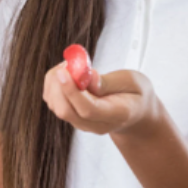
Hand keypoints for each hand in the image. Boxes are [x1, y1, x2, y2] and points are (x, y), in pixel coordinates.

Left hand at [42, 65, 161, 135]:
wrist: (134, 112)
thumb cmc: (134, 94)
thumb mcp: (132, 82)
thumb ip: (109, 81)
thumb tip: (89, 77)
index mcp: (116, 116)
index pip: (88, 110)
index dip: (72, 90)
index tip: (63, 71)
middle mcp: (95, 124)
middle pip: (66, 110)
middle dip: (59, 83)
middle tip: (68, 62)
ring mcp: (81, 123)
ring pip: (55, 105)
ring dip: (55, 81)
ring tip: (72, 66)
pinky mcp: (70, 116)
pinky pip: (52, 101)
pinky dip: (53, 84)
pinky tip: (68, 73)